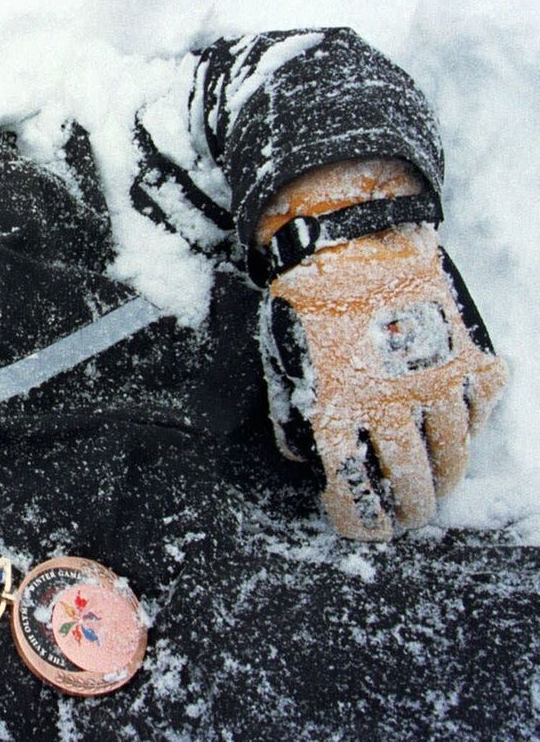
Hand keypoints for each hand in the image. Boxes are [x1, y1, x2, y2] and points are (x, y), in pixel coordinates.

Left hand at [260, 224, 506, 540]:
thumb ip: (299, 416)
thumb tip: (311, 459)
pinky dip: (471, 426)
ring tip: (437, 489)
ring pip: (453, 454)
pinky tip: (458, 433)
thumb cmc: (307, 303)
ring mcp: (437, 381)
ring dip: (444, 479)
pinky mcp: (468, 356)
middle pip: (411, 482)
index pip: (355, 490)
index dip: (358, 519)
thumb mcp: (285, 364)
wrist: (350, 240)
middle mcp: (394, 404)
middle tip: (408, 521)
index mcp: (341, 410)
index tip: (358, 526)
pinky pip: (480, 408)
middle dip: (409, 512)